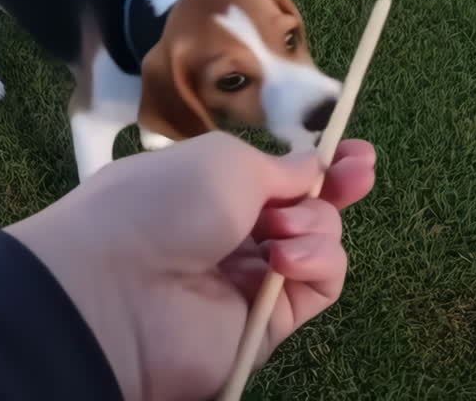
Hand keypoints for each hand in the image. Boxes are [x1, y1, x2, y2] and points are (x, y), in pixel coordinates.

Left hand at [7, 131, 375, 400]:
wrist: (118, 289)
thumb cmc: (162, 204)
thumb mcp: (223, 161)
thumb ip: (280, 167)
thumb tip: (315, 167)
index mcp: (209, 187)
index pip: (276, 177)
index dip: (320, 164)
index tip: (356, 151)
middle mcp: (231, 233)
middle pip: (305, 209)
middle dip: (336, 189)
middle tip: (357, 172)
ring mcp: (249, 280)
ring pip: (319, 244)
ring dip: (317, 226)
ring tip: (281, 230)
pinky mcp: (267, 324)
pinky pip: (319, 286)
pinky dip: (317, 263)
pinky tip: (287, 258)